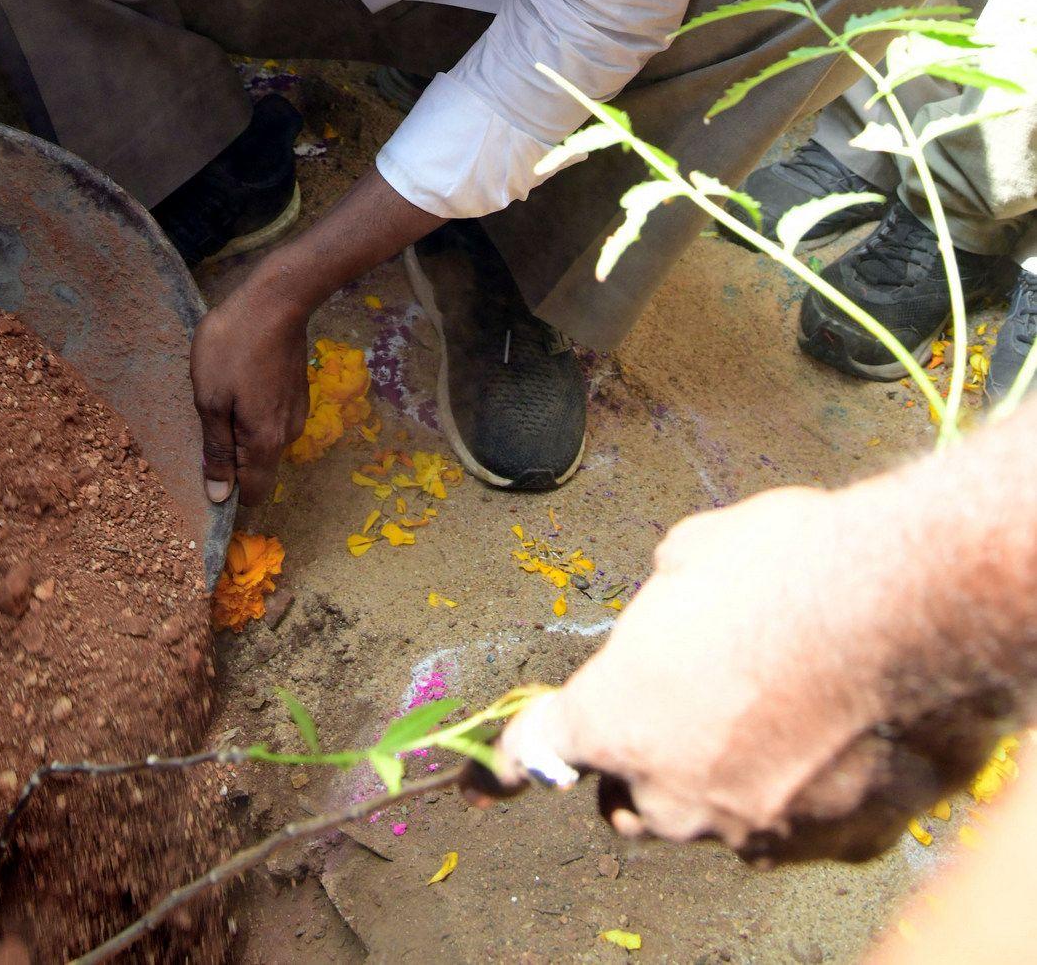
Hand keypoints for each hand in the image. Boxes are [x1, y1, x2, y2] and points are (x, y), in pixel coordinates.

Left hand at [189, 273, 312, 506]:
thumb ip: (215, 449)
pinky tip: (240, 376)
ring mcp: (296, 411)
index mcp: (265, 443)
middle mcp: (288, 434)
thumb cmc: (234, 346)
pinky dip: (253, 408)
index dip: (227, 489)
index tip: (206, 462)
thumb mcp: (210, 398)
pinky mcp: (297, 391)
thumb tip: (219, 495)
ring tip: (223, 389)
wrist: (277, 300)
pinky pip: (271, 417)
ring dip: (240, 426)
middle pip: (257, 466)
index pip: (252, 494)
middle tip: (209, 413)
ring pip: (263, 439)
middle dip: (231, 453)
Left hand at [473, 484, 993, 860]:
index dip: (513, 759)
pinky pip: (802, 827)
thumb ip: (666, 594)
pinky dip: (811, 793)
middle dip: (641, 761)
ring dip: (730, 776)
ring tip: (782, 704)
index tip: (489, 775)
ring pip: (717, 819)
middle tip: (685, 700)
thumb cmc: (787, 565)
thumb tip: (679, 590)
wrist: (905, 611)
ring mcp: (756, 829)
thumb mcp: (694, 549)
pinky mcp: (836, 844)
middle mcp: (675, 794)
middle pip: (629, 798)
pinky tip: (843, 735)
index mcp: (616, 718)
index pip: (538, 751)